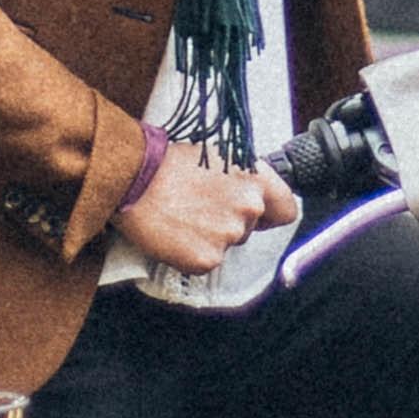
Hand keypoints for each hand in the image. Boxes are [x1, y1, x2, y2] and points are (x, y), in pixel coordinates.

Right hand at [118, 149, 300, 278]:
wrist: (131, 179)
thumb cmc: (167, 163)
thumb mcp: (216, 156)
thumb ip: (242, 178)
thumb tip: (252, 194)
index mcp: (254, 178)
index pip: (287, 209)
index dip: (271, 214)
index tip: (260, 216)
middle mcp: (249, 207)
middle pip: (251, 229)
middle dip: (229, 222)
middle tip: (199, 207)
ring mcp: (229, 235)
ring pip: (227, 245)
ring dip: (209, 237)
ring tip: (183, 216)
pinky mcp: (207, 259)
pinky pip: (206, 261)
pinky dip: (191, 252)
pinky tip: (176, 233)